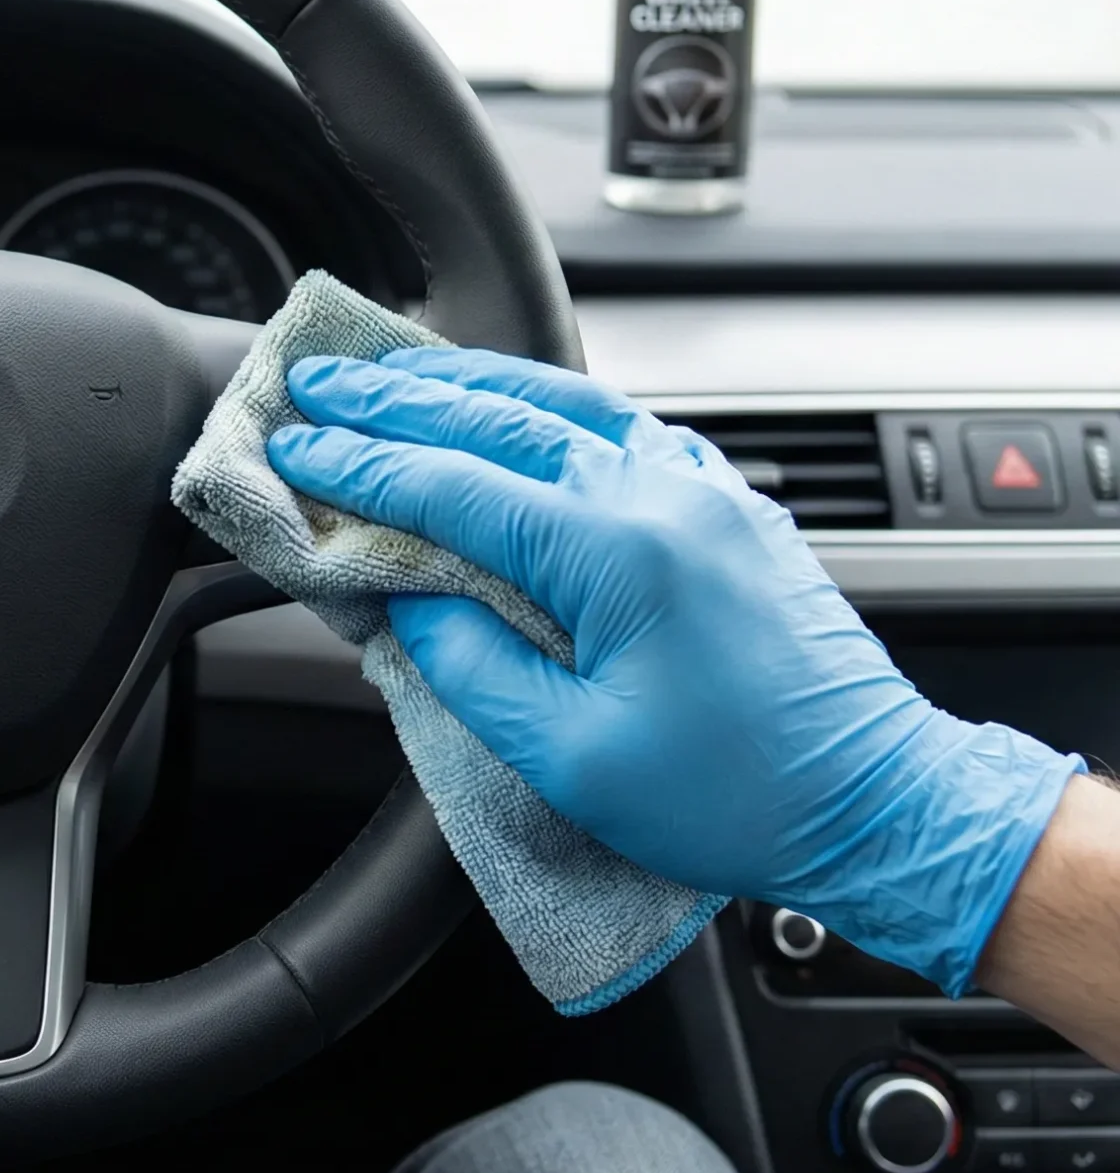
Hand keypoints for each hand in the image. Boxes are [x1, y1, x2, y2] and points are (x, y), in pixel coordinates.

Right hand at [265, 346, 1079, 993]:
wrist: (880, 802)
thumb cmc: (737, 796)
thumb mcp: (570, 755)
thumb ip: (468, 664)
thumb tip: (403, 599)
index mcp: (617, 552)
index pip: (451, 485)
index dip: (357, 468)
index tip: (291, 450)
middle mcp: (660, 494)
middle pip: (495, 418)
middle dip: (390, 399)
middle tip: (312, 384)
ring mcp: (699, 488)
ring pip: (557, 401)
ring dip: (461, 383)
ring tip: (385, 371)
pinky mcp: (722, 503)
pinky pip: (611, 423)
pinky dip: (536, 402)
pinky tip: (500, 404)